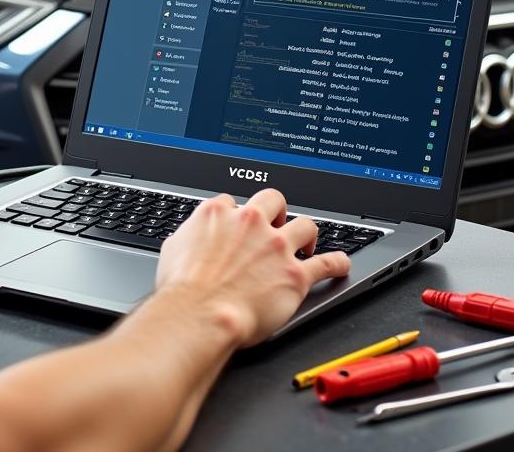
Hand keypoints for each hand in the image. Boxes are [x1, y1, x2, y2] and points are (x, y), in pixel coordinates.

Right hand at [155, 188, 349, 347]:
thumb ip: (188, 237)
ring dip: (307, 234)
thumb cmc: (183, 289)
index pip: (234, 203)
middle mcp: (250, 223)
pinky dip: (337, 263)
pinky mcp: (295, 274)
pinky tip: (340, 264)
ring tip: (309, 242)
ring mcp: (276, 246)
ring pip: (305, 225)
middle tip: (276, 224)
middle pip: (273, 199)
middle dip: (276, 210)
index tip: (241, 227)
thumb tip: (187, 239)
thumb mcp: (173, 250)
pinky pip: (326, 263)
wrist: (200, 314)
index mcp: (218, 214)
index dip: (238, 215)